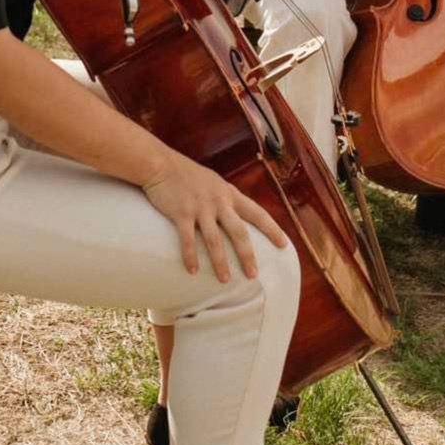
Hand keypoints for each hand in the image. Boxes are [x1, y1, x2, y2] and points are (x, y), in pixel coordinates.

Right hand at [142, 155, 289, 281]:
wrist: (160, 163)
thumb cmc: (185, 174)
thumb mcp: (213, 182)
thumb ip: (224, 197)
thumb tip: (234, 214)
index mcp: (229, 194)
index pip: (257, 213)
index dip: (272, 230)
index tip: (284, 245)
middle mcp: (219, 201)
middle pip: (239, 232)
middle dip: (247, 255)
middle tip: (253, 275)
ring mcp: (201, 207)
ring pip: (215, 240)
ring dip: (221, 262)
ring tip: (225, 280)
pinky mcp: (181, 213)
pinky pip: (188, 239)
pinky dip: (191, 256)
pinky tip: (192, 271)